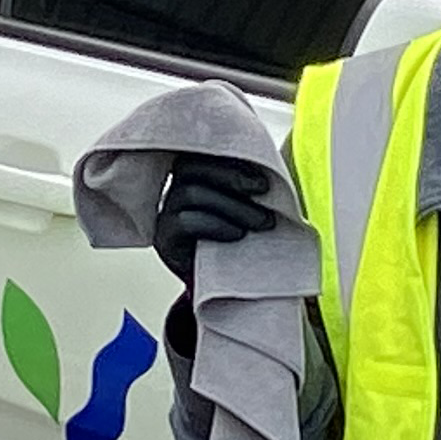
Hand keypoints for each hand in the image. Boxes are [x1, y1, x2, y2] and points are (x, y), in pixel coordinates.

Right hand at [153, 159, 275, 284]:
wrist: (218, 285)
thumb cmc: (235, 241)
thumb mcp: (243, 209)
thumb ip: (248, 187)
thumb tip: (276, 170)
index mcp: (193, 175)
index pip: (203, 154)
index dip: (232, 159)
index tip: (264, 176)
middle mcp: (174, 189)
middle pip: (194, 168)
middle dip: (233, 177)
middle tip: (265, 191)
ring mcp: (165, 213)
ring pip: (191, 193)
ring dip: (233, 205)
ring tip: (263, 221)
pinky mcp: (164, 238)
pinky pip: (185, 221)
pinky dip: (216, 225)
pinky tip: (238, 234)